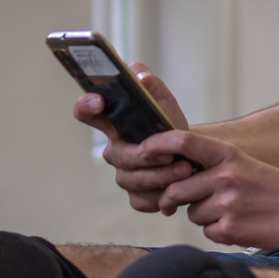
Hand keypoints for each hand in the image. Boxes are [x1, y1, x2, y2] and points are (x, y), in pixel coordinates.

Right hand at [73, 65, 191, 211]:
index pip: (86, 112)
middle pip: (116, 154)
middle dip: (143, 154)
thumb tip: (141, 77)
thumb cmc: (170, 125)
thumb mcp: (164, 101)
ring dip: (160, 175)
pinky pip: (141, 200)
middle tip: (169, 152)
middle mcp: (114, 148)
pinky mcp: (136, 195)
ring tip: (184, 168)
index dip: (86, 105)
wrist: (192, 154)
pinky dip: (160, 197)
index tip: (99, 101)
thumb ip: (152, 86)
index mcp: (114, 122)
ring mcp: (123, 173)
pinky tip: (175, 192)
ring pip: (131, 179)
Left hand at [147, 130, 278, 248]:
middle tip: (189, 201)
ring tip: (233, 211)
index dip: (158, 144)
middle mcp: (225, 176)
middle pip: (176, 189)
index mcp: (228, 154)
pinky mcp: (230, 230)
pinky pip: (207, 232)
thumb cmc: (271, 185)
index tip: (143, 150)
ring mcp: (227, 204)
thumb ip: (211, 166)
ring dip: (204, 216)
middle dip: (176, 200)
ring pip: (191, 214)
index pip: (184, 141)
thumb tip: (173, 177)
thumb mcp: (242, 164)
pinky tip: (241, 224)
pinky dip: (219, 232)